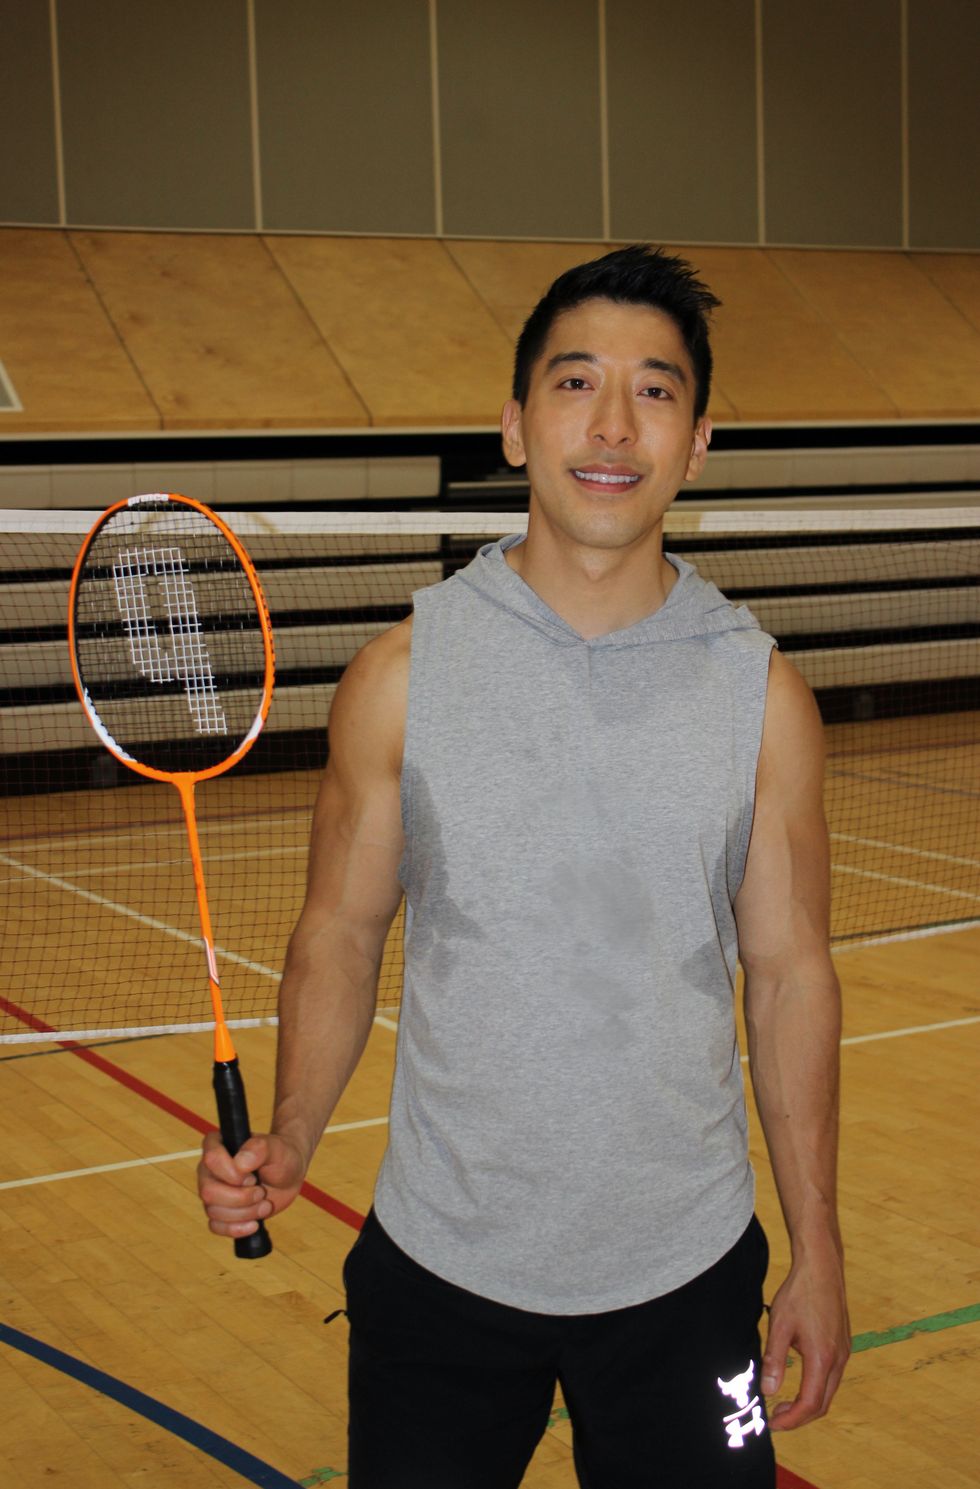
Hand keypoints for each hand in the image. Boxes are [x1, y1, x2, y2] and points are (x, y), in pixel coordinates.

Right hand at [197, 1131, 305, 1240]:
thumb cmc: (280, 1156)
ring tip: (265, 1204)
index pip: (211, 1159)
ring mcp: (213, 1191)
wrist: (287, 1175)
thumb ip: (258, 1149)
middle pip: (208, 1192)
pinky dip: (237, 1228)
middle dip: (240, 1198)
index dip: (232, 1173)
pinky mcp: (219, 1211)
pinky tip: (254, 1223)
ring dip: (245, 1212)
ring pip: (214, 1211)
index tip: (253, 1176)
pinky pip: (216, 1226)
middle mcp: (209, 1169)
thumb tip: (240, 1164)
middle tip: (261, 1192)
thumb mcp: (276, 1148)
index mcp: (217, 1145)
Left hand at [761, 1248, 849, 1429]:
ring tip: (784, 1403)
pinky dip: (816, 1387)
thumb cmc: (799, 1293)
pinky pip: (832, 1376)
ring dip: (808, 1403)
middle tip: (776, 1418)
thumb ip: (774, 1360)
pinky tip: (799, 1380)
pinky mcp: (843, 1344)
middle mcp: (839, 1359)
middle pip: (823, 1404)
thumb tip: (768, 1391)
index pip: (810, 1404)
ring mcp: (844, 1352)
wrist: (821, 1266)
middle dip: (800, 1417)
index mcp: (823, 1358)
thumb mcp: (779, 1325)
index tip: (773, 1424)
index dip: (791, 1419)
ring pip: (829, 1391)